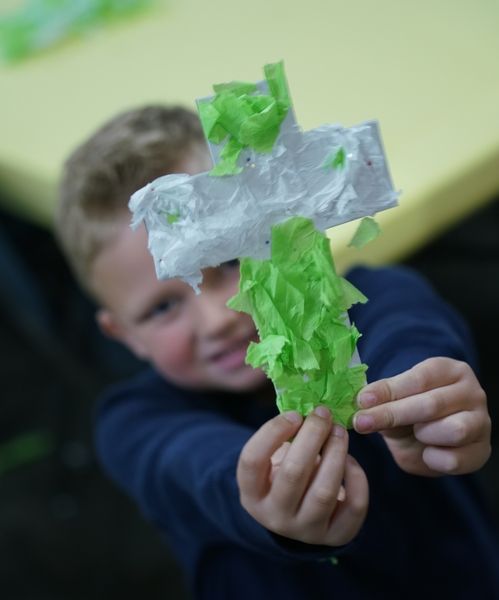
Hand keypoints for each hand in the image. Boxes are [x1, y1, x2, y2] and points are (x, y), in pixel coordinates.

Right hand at [237, 407, 368, 546]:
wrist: (299, 517)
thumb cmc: (283, 474)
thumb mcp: (273, 459)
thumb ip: (284, 436)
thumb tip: (308, 404)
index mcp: (252, 494)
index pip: (252, 461)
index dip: (272, 432)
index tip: (294, 414)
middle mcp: (275, 517)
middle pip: (292, 473)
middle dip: (312, 436)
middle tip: (323, 413)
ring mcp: (306, 530)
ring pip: (324, 491)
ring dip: (335, 453)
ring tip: (339, 431)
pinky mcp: (337, 536)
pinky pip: (353, 506)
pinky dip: (356, 478)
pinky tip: (350, 460)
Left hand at [353, 357, 490, 475]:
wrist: (429, 443)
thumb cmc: (410, 415)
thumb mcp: (395, 401)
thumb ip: (383, 399)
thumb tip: (362, 400)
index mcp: (449, 370)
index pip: (419, 378)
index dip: (389, 391)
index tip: (362, 401)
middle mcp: (471, 392)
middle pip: (431, 404)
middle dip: (393, 414)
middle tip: (363, 423)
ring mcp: (481, 421)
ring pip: (453, 429)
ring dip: (424, 435)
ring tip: (416, 434)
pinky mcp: (482, 451)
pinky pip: (455, 459)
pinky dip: (434, 459)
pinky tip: (428, 452)